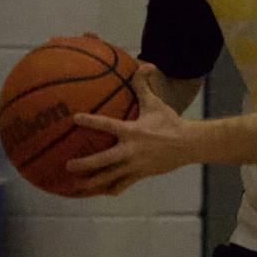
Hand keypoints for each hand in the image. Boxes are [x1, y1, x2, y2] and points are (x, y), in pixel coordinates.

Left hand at [65, 64, 198, 196]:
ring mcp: (135, 165)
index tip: (75, 118)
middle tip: (67, 166)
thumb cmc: (170, 122)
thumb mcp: (155, 103)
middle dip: (84, 164)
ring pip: (110, 177)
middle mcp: (130, 150)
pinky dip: (110, 189)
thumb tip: (145, 64)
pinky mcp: (140, 175)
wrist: (188, 144)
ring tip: (76, 186)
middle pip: (103, 160)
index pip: (107, 124)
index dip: (91, 121)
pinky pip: (122, 184)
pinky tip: (100, 192)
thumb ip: (144, 85)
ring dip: (92, 182)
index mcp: (131, 131)